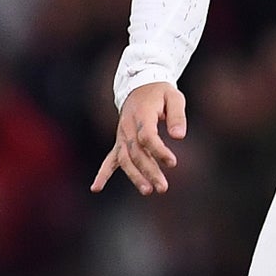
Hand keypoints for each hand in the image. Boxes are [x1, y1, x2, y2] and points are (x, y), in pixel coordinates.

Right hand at [91, 81, 187, 195]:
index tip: (173, 163)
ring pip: (125, 159)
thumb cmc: (160, 93)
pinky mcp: (120, 141)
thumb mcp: (174, 97)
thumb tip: (179, 136)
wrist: (140, 85)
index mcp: (142, 116)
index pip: (147, 137)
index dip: (159, 151)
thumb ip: (177, 116)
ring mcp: (122, 136)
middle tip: (162, 187)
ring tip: (147, 191)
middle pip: (136, 153)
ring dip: (134, 176)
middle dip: (149, 171)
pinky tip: (96, 188)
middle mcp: (128, 128)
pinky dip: (103, 173)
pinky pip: (110, 159)